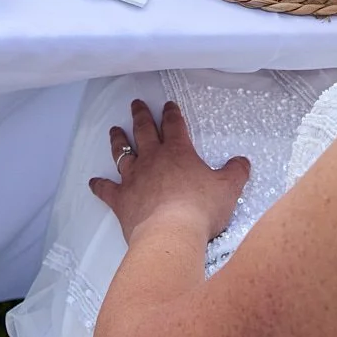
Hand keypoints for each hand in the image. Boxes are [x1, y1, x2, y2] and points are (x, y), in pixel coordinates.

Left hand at [89, 99, 250, 244]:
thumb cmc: (201, 209)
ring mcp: (134, 178)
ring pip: (123, 153)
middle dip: (141, 116)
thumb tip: (242, 162)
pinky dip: (99, 186)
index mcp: (178, 153)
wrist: (171, 233)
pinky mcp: (121, 199)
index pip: (174, 125)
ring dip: (118, 140)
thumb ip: (236, 172)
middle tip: (136, 104)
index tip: (168, 104)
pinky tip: (93, 182)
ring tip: (114, 130)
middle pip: (144, 131)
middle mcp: (153, 159)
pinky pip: (106, 189)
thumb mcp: (228, 188)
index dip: (171, 113)